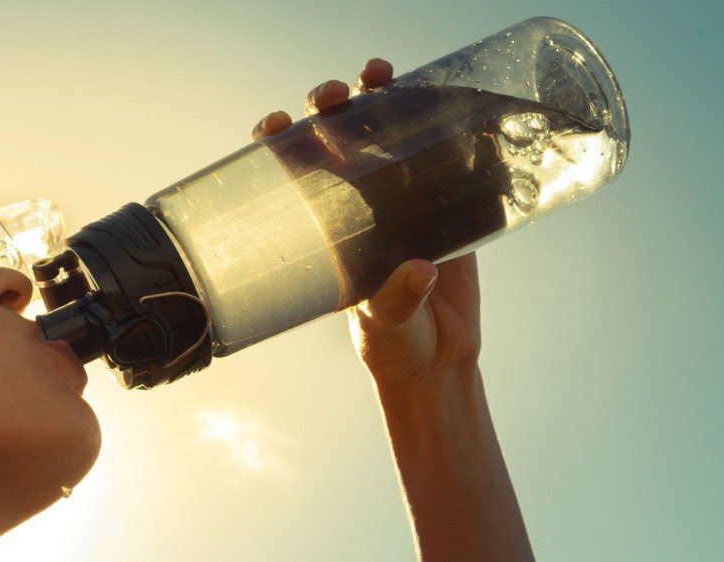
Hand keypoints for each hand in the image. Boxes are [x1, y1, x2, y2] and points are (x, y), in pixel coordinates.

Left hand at [252, 58, 481, 391]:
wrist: (440, 364)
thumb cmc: (394, 347)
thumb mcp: (384, 326)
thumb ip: (396, 300)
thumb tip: (420, 270)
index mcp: (328, 229)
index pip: (294, 174)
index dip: (279, 143)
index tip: (275, 126)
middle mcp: (361, 207)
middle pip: (339, 141)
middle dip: (330, 108)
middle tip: (335, 96)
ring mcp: (404, 201)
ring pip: (388, 136)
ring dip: (382, 101)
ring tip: (379, 76)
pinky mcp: (448, 207)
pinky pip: (445, 158)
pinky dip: (445, 127)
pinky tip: (445, 99)